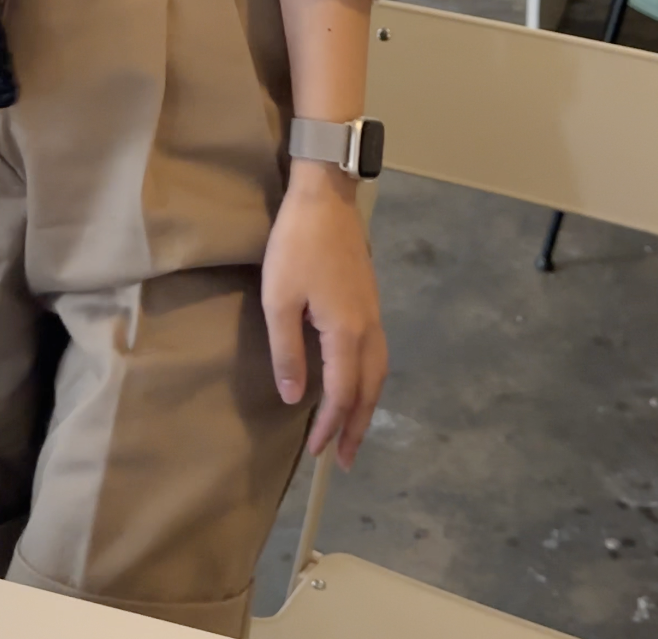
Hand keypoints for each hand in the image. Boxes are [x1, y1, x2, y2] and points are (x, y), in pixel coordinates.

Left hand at [261, 160, 387, 470]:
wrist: (325, 198)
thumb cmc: (296, 246)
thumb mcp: (279, 299)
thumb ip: (287, 351)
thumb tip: (296, 398)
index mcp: (346, 332)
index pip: (343, 393)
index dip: (330, 426)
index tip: (316, 452)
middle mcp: (368, 328)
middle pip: (369, 389)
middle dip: (358, 428)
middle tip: (345, 460)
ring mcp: (373, 312)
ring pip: (379, 371)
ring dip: (368, 405)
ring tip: (355, 430)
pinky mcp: (369, 299)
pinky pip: (378, 353)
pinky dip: (370, 379)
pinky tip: (357, 380)